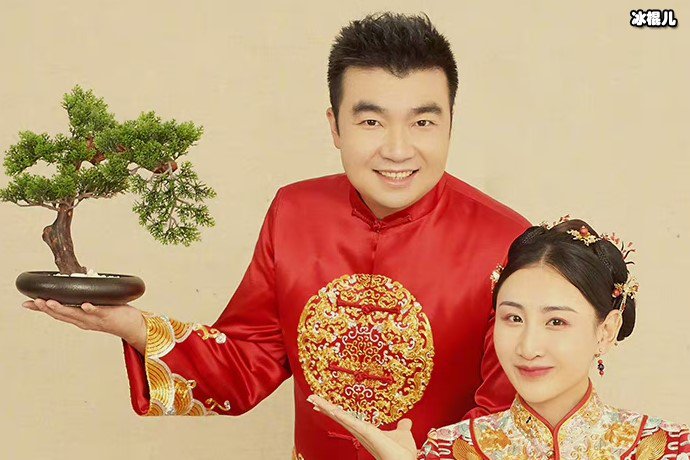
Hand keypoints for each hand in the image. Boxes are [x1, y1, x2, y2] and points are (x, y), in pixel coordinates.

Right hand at [22, 298, 146, 352]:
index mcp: (79, 319)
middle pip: (62, 315)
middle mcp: (84, 321)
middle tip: (33, 301)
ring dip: (62, 309)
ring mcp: (96, 320)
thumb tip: (85, 273)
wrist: (133, 326)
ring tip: (49, 302)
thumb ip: (87, 295)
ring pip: (76, 315)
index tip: (27, 303)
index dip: (41, 309)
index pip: (57, 313)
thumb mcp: (96, 304)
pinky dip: (91, 309)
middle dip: (46, 308)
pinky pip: (99, 312)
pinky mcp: (109, 316)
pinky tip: (84, 305)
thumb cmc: (115, 314)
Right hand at [308, 394, 416, 459]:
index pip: (346, 418)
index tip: (323, 405)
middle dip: (325, 408)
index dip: (334, 412)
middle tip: (311, 399)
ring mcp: (362, 433)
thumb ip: (402, 428)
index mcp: (366, 431)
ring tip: (313, 400)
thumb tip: (406, 422)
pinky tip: (331, 409)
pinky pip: (350, 422)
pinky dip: (339, 415)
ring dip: (327, 408)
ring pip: (341, 418)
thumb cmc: (402, 453)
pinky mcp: (366, 433)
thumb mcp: (402, 435)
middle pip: (339, 417)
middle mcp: (360, 432)